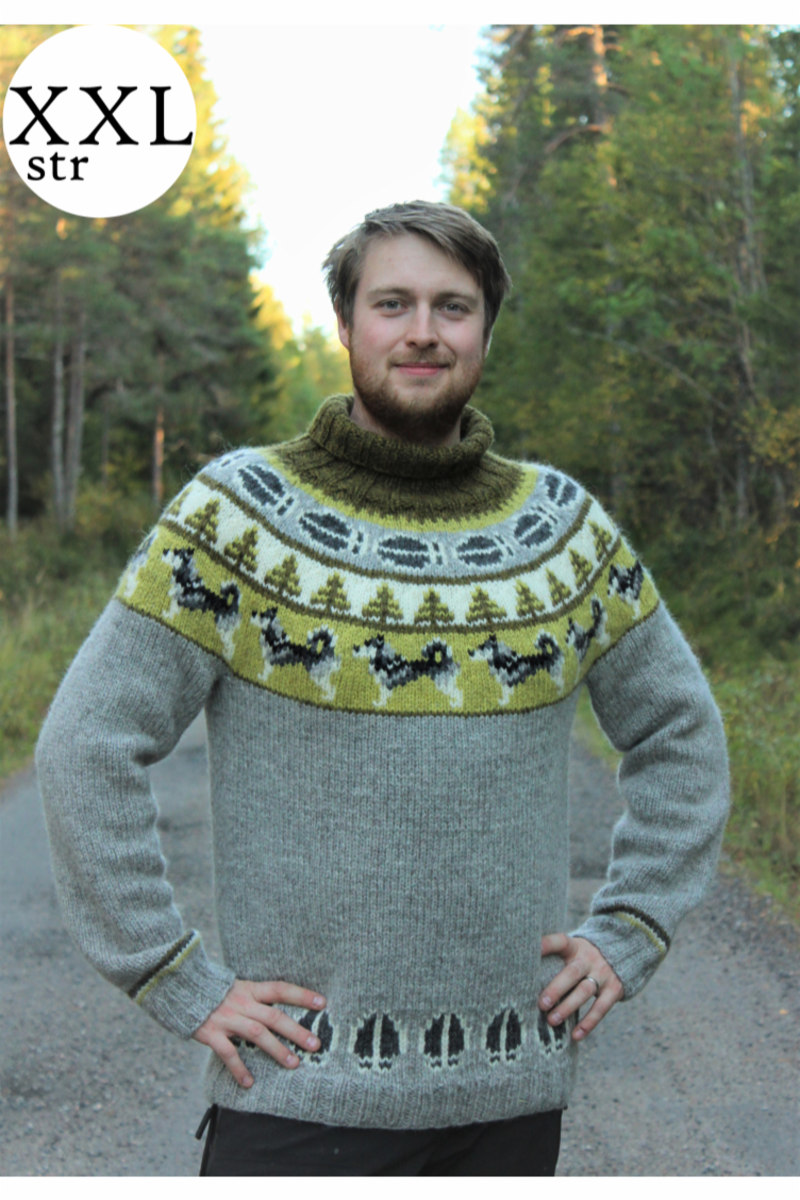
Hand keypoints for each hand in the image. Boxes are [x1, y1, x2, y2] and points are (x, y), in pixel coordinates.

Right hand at [192, 979, 326, 1087]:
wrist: (181, 988)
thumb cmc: (213, 992)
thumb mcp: (237, 988)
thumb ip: (254, 998)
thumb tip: (278, 1011)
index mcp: (250, 989)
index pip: (280, 989)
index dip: (301, 995)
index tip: (323, 1003)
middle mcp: (242, 1003)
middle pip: (274, 1016)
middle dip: (296, 1031)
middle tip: (316, 1045)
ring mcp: (227, 1018)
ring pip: (257, 1034)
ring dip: (277, 1050)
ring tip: (294, 1064)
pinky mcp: (211, 1033)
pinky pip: (228, 1053)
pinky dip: (239, 1069)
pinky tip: (248, 1083)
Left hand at [538, 933, 623, 1041]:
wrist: (622, 954)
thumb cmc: (582, 958)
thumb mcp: (572, 951)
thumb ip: (553, 959)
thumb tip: (521, 973)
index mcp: (575, 947)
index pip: (560, 942)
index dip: (547, 945)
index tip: (533, 950)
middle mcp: (589, 958)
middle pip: (572, 973)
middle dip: (556, 989)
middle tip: (541, 1004)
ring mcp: (603, 974)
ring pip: (584, 991)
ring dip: (568, 1007)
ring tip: (552, 1021)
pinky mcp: (614, 989)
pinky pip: (601, 1008)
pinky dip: (588, 1023)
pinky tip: (575, 1035)